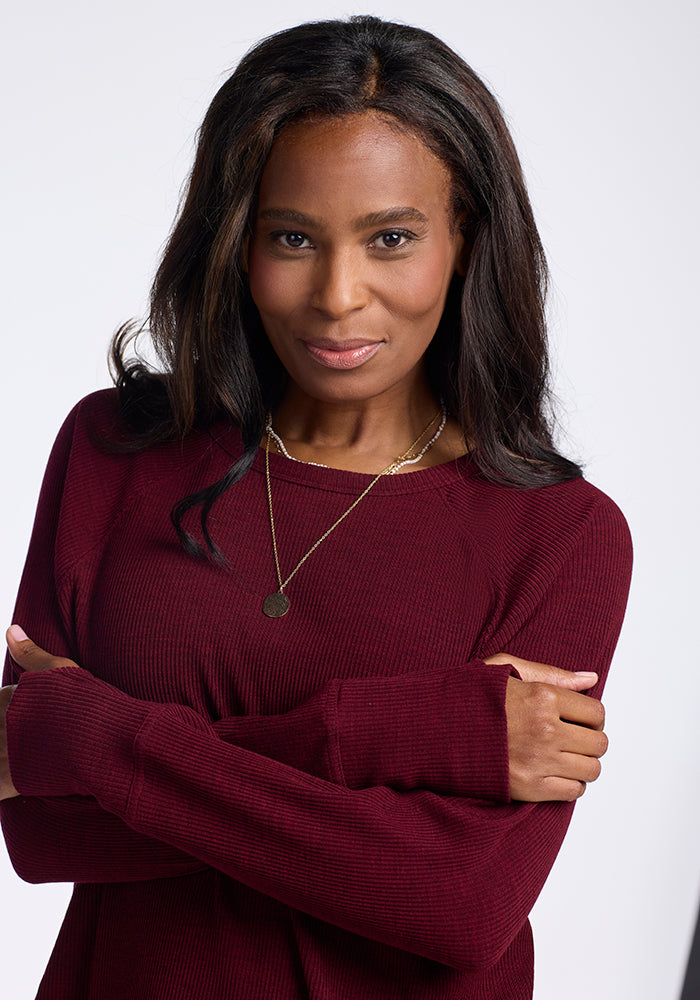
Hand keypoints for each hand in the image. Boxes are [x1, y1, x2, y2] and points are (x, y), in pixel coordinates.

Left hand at [1, 625, 76, 800]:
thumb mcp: (60, 669)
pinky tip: (8, 783)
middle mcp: (0, 724)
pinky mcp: (7, 781)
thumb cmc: (86, 703)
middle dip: (4, 733)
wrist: (102, 740)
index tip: (29, 722)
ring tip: (19, 755)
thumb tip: (11, 630)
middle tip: (28, 740)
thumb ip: (30, 652)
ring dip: (2, 754)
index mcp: (7, 698)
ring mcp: (2, 753)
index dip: (11, 714)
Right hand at [484, 653, 607, 802]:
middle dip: (589, 739)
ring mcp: (538, 761)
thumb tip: (591, 679)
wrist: (433, 728)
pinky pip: (573, 791)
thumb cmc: (469, 697)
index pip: (596, 712)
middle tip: (572, 736)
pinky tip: (553, 771)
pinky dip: (570, 783)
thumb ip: (551, 673)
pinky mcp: (529, 787)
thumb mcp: (505, 670)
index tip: (579, 718)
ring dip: (583, 763)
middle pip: (598, 743)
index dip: (591, 715)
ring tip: (564, 755)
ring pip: (591, 770)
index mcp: (542, 697)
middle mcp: (545, 730)